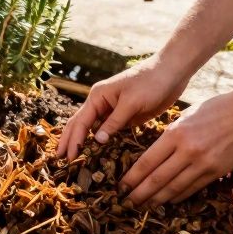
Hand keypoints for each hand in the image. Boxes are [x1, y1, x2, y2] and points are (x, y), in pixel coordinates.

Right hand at [57, 63, 183, 159]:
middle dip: (69, 141)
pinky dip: (102, 142)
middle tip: (61, 161)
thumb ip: (114, 122)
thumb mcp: (131, 103)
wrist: (171, 72)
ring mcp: (113, 110)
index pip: (80, 122)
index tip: (67, 158)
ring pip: (93, 129)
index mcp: (98, 97)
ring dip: (83, 142)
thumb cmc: (150, 82)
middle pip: (80, 125)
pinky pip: (109, 131)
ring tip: (74, 160)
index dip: (72, 140)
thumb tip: (96, 140)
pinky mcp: (125, 117)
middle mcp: (101, 103)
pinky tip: (99, 154)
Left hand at [119, 90, 232, 207]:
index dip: (132, 177)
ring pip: (174, 188)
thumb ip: (169, 136)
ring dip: (156, 199)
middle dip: (140, 193)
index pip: (147, 162)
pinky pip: (192, 188)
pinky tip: (167, 200)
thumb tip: (153, 155)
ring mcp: (203, 164)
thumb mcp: (185, 117)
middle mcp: (188, 151)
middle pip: (157, 179)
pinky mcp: (216, 172)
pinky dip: (177, 196)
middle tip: (127, 202)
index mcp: (175, 134)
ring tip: (144, 205)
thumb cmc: (214, 109)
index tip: (121, 186)